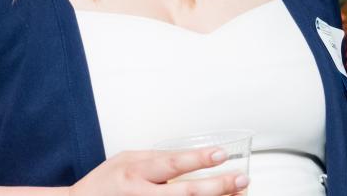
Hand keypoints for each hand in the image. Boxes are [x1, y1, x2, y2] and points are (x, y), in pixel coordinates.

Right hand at [70, 148, 248, 195]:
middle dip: (218, 186)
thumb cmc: (104, 182)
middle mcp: (142, 194)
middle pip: (187, 192)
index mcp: (135, 172)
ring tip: (238, 193)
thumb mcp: (126, 159)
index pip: (172, 163)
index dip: (197, 159)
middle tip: (241, 179)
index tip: (221, 155)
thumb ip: (155, 158)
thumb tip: (190, 156)